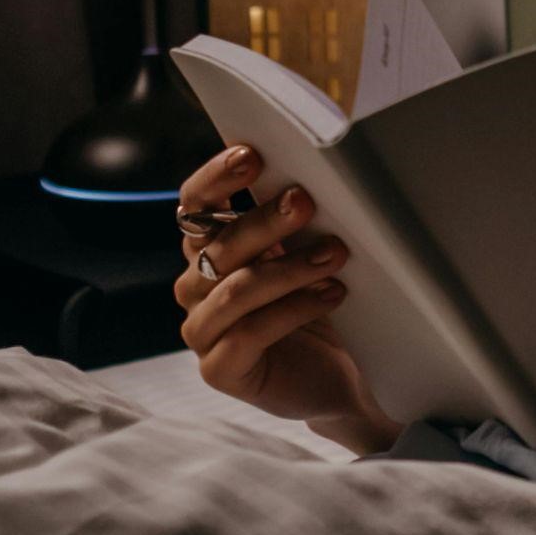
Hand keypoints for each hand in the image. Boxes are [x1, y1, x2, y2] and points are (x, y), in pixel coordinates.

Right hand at [173, 146, 399, 453]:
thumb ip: (295, 220)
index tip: (252, 155)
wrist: (340, 379)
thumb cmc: (321, 307)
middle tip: (306, 202)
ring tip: (337, 254)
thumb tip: (309, 173)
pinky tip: (332, 294)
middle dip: (265, 220)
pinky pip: (248, 334)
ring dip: (290, 268)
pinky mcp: (220, 370)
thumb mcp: (307, 254)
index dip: (216, 178)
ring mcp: (203, 331)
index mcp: (211, 249)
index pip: (195, 204)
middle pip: (218, 245)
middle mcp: (197, 287)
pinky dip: (294, 309)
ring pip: (236, 289)